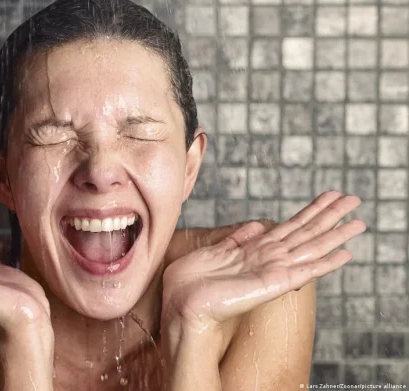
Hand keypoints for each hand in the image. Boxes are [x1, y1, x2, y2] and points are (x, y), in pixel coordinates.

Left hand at [161, 191, 365, 336]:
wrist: (182, 304)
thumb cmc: (191, 283)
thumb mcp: (215, 251)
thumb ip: (237, 239)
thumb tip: (256, 226)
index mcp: (256, 250)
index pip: (291, 226)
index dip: (311, 210)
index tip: (330, 196)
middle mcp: (269, 259)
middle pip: (307, 232)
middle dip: (331, 215)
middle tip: (355, 199)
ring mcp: (273, 271)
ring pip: (311, 247)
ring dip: (336, 234)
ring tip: (360, 222)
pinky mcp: (273, 283)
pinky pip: (305, 271)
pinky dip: (326, 263)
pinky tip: (345, 254)